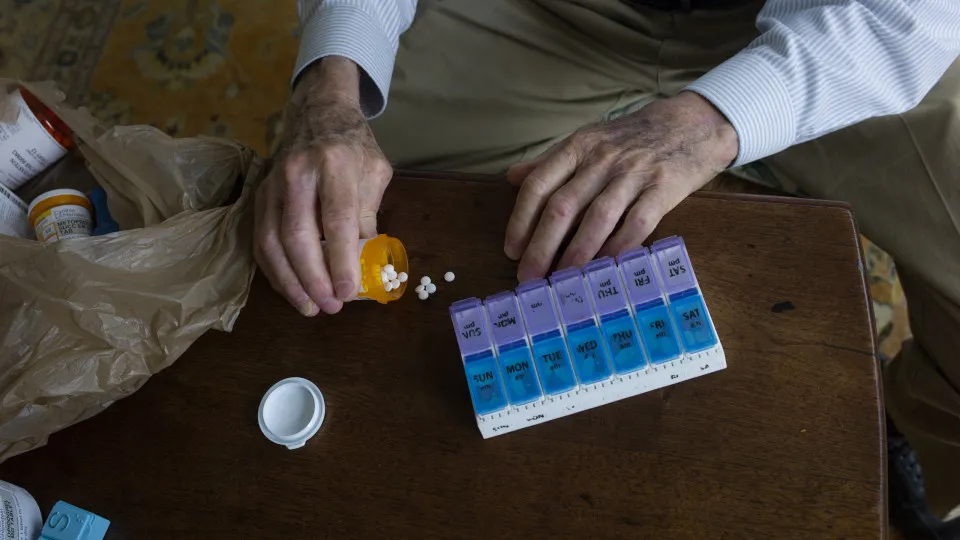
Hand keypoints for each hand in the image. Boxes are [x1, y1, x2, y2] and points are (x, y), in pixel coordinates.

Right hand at [254, 57, 391, 315]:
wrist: (318, 112)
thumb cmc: (354, 146)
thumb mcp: (375, 174)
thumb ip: (368, 217)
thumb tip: (365, 266)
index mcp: (334, 163)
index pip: (336, 219)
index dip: (341, 260)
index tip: (348, 292)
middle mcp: (297, 172)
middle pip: (297, 235)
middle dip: (313, 278)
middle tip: (330, 306)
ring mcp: (272, 183)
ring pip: (272, 241)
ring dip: (290, 281)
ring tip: (310, 307)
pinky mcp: (259, 195)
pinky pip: (260, 239)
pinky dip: (274, 270)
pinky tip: (291, 289)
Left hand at [504, 91, 737, 280]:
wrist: (690, 124)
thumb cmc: (631, 139)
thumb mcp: (588, 141)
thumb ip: (551, 162)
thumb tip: (512, 177)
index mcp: (578, 147)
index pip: (539, 185)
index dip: (521, 220)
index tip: (511, 250)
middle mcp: (602, 159)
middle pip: (562, 206)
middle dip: (541, 246)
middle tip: (529, 277)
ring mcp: (634, 173)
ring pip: (597, 217)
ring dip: (576, 252)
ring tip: (563, 279)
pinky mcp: (664, 188)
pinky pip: (638, 223)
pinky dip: (619, 247)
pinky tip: (606, 266)